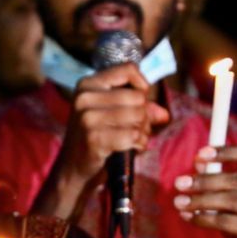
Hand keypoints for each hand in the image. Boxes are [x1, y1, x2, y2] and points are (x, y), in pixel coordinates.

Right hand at [59, 63, 168, 184]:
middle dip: (144, 115)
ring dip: (143, 131)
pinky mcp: (94, 138)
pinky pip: (133, 135)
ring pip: (138, 115)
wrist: (73, 169)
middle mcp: (85, 98)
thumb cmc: (96, 138)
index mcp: (87, 84)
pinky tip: (131, 149)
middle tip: (138, 128)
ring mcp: (87, 118)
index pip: (127, 69)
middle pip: (137, 97)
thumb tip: (163, 115)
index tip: (140, 101)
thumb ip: (140, 109)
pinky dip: (139, 144)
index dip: (142, 86)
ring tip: (134, 139)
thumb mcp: (113, 116)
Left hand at [173, 145, 236, 237]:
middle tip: (179, 183)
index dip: (228, 152)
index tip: (201, 154)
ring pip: (232, 200)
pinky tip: (189, 216)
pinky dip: (204, 218)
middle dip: (205, 180)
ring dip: (201, 200)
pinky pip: (226, 222)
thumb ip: (218, 180)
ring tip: (179, 202)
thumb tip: (199, 160)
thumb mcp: (230, 200)